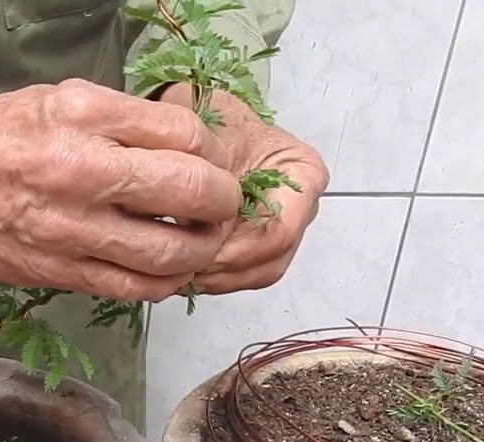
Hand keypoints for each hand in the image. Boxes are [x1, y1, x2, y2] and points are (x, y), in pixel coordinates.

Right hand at [0, 79, 242, 301]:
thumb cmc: (4, 132)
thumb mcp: (68, 98)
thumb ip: (132, 120)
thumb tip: (193, 148)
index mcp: (86, 119)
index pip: (188, 137)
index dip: (215, 153)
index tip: (214, 163)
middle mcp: (81, 174)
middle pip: (192, 194)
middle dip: (224, 202)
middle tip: (224, 203)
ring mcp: (71, 231)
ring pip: (172, 254)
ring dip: (203, 249)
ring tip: (202, 238)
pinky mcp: (59, 272)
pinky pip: (135, 289)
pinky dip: (166, 282)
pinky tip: (168, 268)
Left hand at [159, 83, 328, 294]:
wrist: (199, 121)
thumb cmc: (212, 120)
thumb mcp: (210, 135)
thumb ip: (209, 178)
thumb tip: (195, 223)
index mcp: (303, 174)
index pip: (281, 231)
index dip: (240, 249)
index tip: (203, 250)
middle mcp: (300, 207)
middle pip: (271, 259)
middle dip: (226, 269)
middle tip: (184, 269)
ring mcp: (280, 228)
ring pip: (257, 273)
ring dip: (218, 279)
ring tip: (179, 273)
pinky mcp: (256, 243)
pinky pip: (242, 274)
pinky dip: (214, 278)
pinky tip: (182, 272)